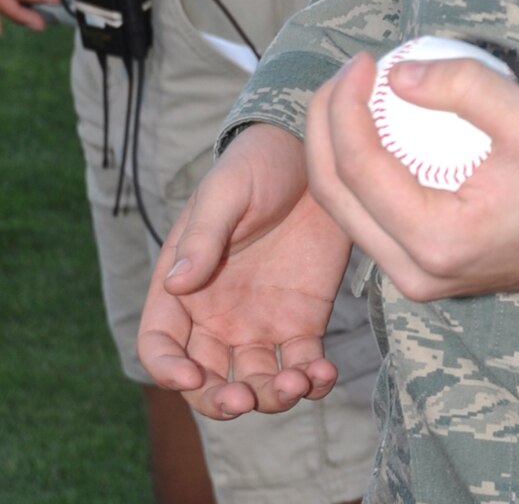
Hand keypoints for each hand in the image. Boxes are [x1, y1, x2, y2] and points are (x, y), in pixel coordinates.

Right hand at [138, 123, 354, 418]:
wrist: (315, 152)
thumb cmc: (258, 165)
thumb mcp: (225, 191)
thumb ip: (203, 236)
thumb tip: (177, 284)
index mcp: (182, 286)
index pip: (159, 343)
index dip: (167, 370)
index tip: (192, 378)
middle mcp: (216, 316)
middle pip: (205, 380)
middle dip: (220, 400)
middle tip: (245, 398)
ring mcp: (261, 322)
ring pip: (255, 382)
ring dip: (271, 397)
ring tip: (297, 382)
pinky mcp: (303, 320)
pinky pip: (302, 365)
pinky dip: (311, 381)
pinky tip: (324, 374)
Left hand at [305, 51, 518, 302]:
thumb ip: (467, 88)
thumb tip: (399, 75)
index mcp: (437, 240)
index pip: (360, 170)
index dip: (346, 108)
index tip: (365, 61)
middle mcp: (414, 271)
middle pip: (335, 195)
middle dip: (324, 125)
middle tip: (346, 72)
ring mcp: (413, 278)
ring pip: (343, 211)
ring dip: (334, 146)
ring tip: (352, 92)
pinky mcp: (418, 270)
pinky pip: (366, 218)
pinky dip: (356, 170)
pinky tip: (372, 126)